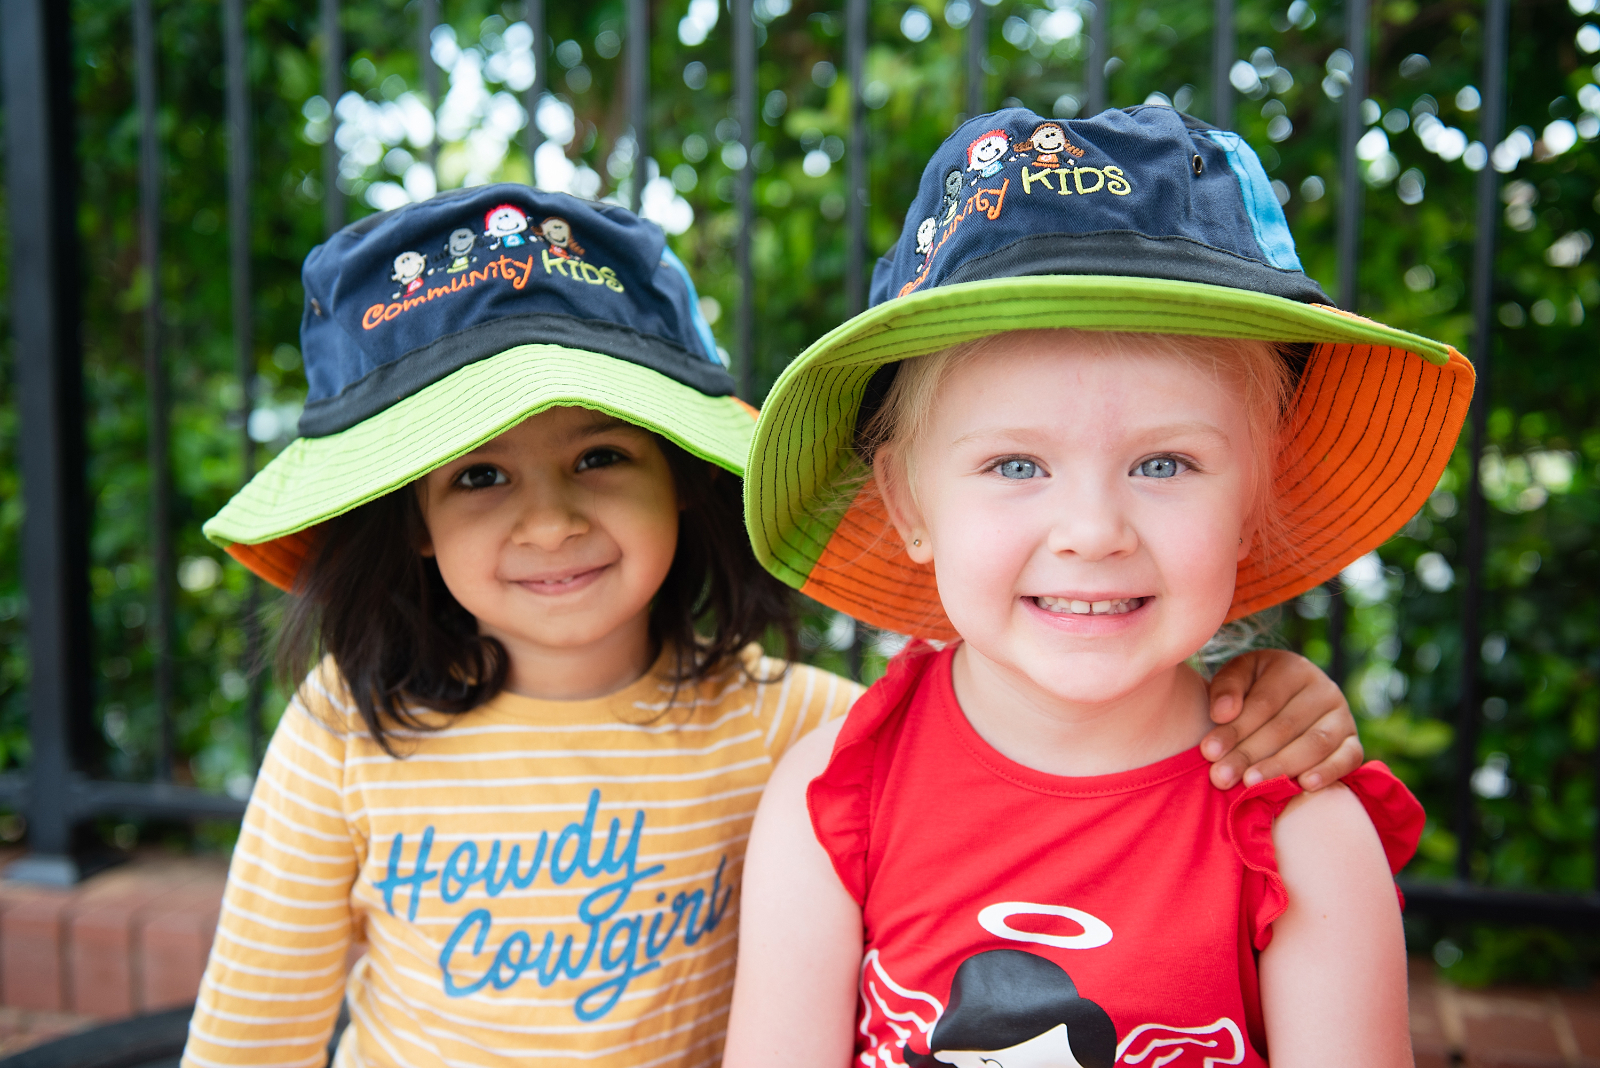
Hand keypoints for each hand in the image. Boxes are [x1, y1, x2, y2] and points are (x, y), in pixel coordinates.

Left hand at [1201, 649, 1361, 791]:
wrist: (1288, 700)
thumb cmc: (1254, 689)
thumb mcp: (1238, 677)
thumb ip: (1226, 689)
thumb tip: (1222, 713)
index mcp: (1292, 668)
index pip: (1263, 703)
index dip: (1235, 728)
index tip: (1209, 752)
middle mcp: (1323, 689)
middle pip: (1285, 726)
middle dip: (1249, 754)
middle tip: (1222, 777)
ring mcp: (1342, 716)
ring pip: (1314, 743)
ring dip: (1281, 767)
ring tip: (1252, 784)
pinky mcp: (1354, 741)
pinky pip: (1348, 758)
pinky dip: (1328, 772)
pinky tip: (1305, 785)